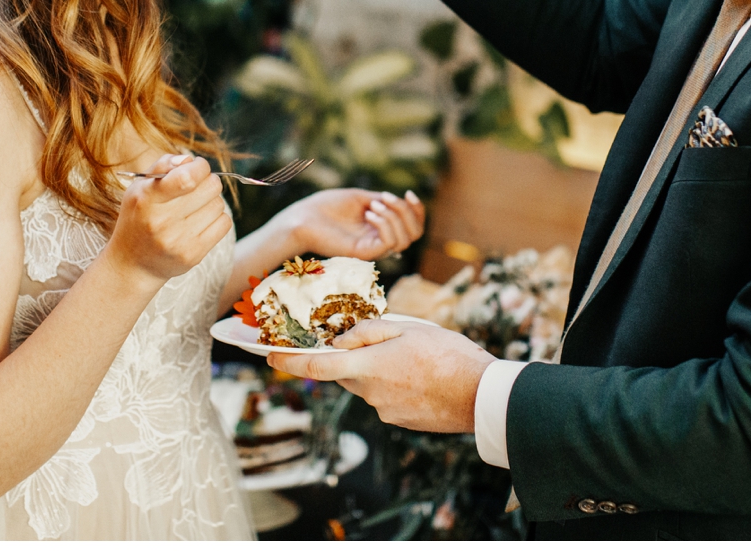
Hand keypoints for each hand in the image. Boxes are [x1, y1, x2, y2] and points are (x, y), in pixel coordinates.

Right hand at [107, 154, 231, 282]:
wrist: (133, 263)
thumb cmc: (139, 217)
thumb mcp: (140, 187)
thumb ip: (163, 165)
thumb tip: (190, 160)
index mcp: (147, 200)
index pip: (188, 177)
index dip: (200, 167)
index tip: (197, 168)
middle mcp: (162, 222)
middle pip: (210, 187)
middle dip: (207, 182)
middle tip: (196, 188)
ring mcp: (178, 241)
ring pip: (219, 205)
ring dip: (211, 201)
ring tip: (194, 208)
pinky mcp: (193, 255)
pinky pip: (224, 224)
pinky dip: (217, 218)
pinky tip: (201, 221)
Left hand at [267, 319, 493, 431]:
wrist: (481, 397)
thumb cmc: (448, 356)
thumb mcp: (408, 328)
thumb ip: (369, 331)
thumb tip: (342, 340)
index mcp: (368, 367)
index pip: (317, 366)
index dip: (289, 361)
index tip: (269, 356)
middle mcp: (370, 394)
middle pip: (344, 374)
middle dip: (346, 358)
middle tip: (365, 340)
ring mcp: (386, 412)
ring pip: (367, 385)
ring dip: (376, 370)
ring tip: (411, 356)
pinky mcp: (401, 421)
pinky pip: (386, 398)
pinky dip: (394, 384)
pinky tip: (420, 375)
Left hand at [280, 188, 425, 260]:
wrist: (304, 218)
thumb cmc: (327, 207)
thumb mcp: (361, 198)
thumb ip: (384, 202)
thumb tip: (403, 201)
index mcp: (381, 228)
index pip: (413, 226)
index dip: (417, 211)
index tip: (409, 193)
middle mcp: (380, 240)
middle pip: (415, 234)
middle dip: (408, 213)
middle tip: (386, 198)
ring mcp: (373, 248)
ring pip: (405, 240)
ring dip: (394, 217)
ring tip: (372, 205)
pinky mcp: (364, 253)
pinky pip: (389, 243)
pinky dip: (385, 224)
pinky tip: (368, 213)